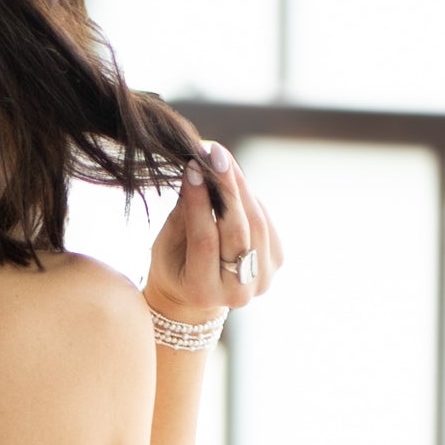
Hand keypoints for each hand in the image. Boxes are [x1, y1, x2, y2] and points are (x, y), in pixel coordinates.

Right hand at [145, 139, 281, 321]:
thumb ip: (185, 211)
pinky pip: (264, 222)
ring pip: (256, 222)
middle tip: (215, 152)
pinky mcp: (275, 262)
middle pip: (237, 230)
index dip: (200, 201)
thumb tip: (197, 167)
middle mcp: (236, 293)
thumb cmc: (174, 263)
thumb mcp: (169, 241)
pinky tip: (235, 184)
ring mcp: (261, 280)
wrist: (197, 292)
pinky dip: (250, 199)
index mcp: (201, 292)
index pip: (204, 240)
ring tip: (223, 160)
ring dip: (239, 186)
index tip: (193, 166)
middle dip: (226, 186)